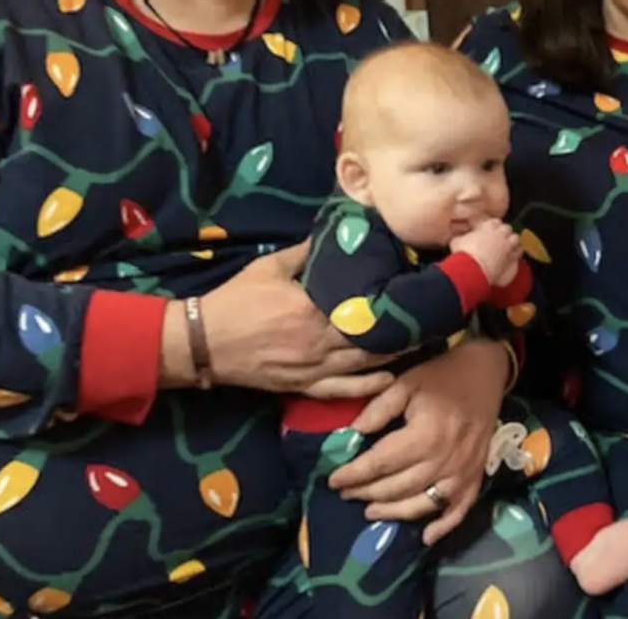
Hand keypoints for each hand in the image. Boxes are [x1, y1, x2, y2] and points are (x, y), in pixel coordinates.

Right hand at [193, 241, 396, 393]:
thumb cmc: (235, 300)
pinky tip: (388, 380)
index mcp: (312, 311)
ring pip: (361, 366)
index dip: (389, 303)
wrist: (202, 341)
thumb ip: (305, 252)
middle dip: (398, 331)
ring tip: (416, 345)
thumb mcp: (269, 267)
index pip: (361, 307)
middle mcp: (317, 343)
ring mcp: (310, 368)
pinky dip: (366, 387)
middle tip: (425, 321)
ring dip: (390, 356)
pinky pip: (340, 390)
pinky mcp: (301, 385)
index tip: (411, 294)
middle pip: (368, 339)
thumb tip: (335, 235)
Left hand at [327, 338, 509, 544]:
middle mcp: (443, 459)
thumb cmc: (442, 375)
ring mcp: (462, 472)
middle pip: (398, 487)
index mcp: (425, 434)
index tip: (333, 480)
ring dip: (394, 512)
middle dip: (367, 493)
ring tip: (370, 511)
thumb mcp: (407, 382)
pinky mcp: (475, 476)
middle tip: (346, 494)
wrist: (485, 372)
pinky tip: (425, 537)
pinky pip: (459, 510)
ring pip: (422, 504)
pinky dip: (443, 527)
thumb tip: (355, 433)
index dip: (354, 474)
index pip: (381, 463)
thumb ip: (380, 407)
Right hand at [451, 220, 520, 285]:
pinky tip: (515, 253)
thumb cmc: (464, 253)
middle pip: (507, 228)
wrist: (474, 269)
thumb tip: (458, 236)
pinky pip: (519, 251)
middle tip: (498, 238)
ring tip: (508, 245)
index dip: (493, 226)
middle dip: (504, 232)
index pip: (494, 222)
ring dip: (512, 240)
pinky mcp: (512, 257)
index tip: (489, 230)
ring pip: (515, 238)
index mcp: (488, 226)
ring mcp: (508, 245)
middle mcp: (500, 233)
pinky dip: (517, 251)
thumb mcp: (457, 241)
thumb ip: (461, 236)